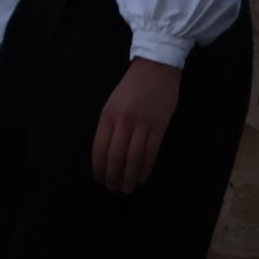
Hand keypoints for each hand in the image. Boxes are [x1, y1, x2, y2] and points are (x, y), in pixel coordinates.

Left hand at [92, 58, 182, 193]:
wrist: (155, 69)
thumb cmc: (132, 87)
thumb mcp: (112, 104)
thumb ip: (110, 125)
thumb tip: (106, 152)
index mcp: (107, 116)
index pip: (99, 148)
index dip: (99, 167)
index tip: (99, 179)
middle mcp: (122, 122)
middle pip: (115, 156)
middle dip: (113, 175)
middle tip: (113, 188)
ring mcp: (142, 125)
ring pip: (133, 158)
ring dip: (129, 176)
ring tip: (127, 188)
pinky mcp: (160, 128)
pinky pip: (151, 153)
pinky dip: (145, 168)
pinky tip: (142, 177)